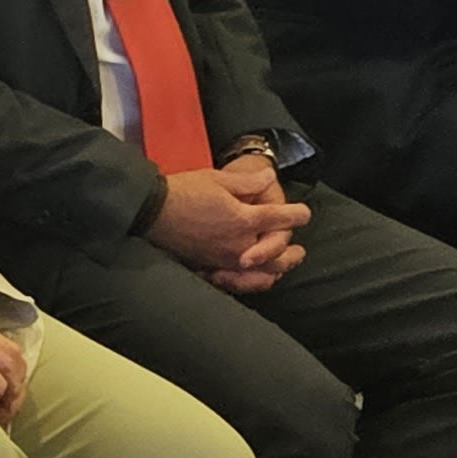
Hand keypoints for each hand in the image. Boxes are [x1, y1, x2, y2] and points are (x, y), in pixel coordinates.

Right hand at [144, 161, 310, 294]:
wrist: (152, 212)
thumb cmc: (184, 191)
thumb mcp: (217, 179)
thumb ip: (248, 181)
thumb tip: (270, 176)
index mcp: (245, 219)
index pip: (281, 218)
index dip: (297, 214)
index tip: (304, 213)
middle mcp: (240, 243)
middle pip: (277, 252)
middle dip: (291, 252)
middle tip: (300, 251)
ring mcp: (226, 258)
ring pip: (261, 271)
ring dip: (276, 269)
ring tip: (283, 268)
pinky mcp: (211, 266)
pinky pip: (240, 279)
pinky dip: (254, 280)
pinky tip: (256, 277)